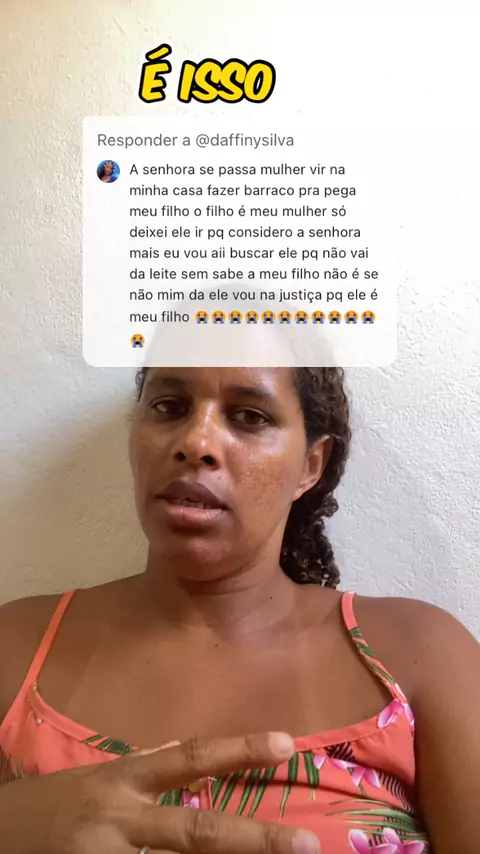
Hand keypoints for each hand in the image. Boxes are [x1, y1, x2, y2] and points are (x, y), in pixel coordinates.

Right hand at [0, 731, 320, 853]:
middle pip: (196, 831)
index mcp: (122, 779)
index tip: (284, 744)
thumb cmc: (46, 807)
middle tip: (308, 846)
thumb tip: (176, 750)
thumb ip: (138, 769)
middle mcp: (120, 819)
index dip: (238, 750)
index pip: (190, 757)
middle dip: (255, 840)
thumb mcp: (93, 779)